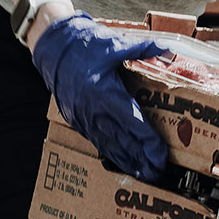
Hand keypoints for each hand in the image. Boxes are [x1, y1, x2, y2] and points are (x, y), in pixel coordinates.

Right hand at [32, 13, 168, 180]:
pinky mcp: (77, 120)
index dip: (148, 142)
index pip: (133, 123)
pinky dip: (112, 154)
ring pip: (110, 146)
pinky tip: (123, 163)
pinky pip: (97, 142)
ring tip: (144, 175)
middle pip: (124, 141)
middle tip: (158, 173)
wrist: (51, 47)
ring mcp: (84, 118)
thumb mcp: (115, 44)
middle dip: (142, 160)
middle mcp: (94, 110)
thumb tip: (167, 50)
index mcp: (105, 93)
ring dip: (128, 162)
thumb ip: (143, 49)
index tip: (161, 155)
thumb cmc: (82, 45)